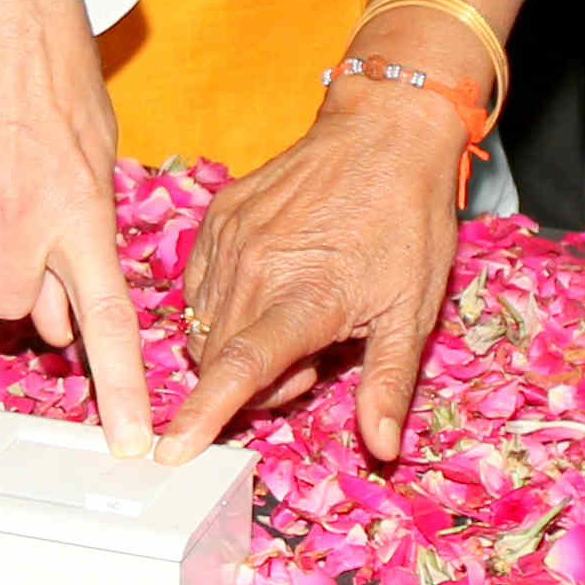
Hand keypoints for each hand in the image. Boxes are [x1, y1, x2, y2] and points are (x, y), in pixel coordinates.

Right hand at [0, 0, 151, 455]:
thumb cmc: (54, 72)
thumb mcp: (94, 153)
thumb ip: (82, 240)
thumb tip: (56, 325)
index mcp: (82, 206)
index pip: (106, 318)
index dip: (120, 386)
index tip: (130, 444)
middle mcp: (20, 212)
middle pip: (9, 309)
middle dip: (15, 289)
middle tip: (18, 236)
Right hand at [167, 69, 466, 463]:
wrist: (385, 133)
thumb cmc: (407, 222)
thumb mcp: (413, 310)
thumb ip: (388, 383)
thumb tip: (380, 448)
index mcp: (307, 296)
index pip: (240, 368)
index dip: (204, 414)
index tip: (171, 451)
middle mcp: (257, 268)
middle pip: (218, 357)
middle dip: (251, 384)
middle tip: (312, 360)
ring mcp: (231, 238)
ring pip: (203, 324)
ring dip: (237, 347)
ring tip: (294, 321)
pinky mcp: (219, 215)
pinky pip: (197, 285)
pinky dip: (223, 306)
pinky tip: (268, 292)